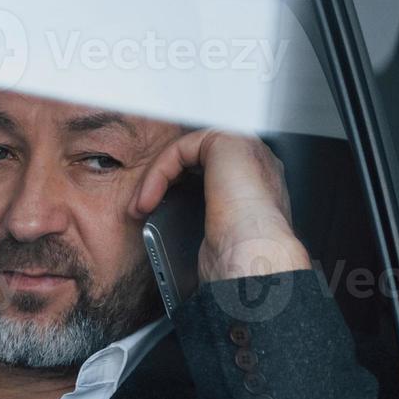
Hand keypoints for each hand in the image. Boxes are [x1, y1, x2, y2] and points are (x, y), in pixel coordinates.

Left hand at [130, 129, 311, 283]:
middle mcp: (255, 162)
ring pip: (185, 153)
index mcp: (258, 186)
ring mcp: (246, 148)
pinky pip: (181, 149)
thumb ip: (202, 218)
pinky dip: (159, 172)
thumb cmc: (241, 258)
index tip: (155, 215)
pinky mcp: (228, 141)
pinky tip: (148, 198)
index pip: (210, 175)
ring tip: (141, 207)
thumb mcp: (217, 234)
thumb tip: (171, 223)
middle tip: (142, 209)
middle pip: (195, 161)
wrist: (254, 256)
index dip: (177, 190)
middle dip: (163, 182)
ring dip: (156, 178)